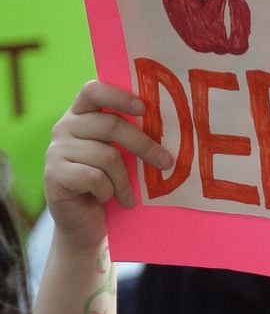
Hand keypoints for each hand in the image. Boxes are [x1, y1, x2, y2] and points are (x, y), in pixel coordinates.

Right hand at [45, 79, 173, 250]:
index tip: (144, 108)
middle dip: (144, 145)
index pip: (93, 91)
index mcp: (80, 114)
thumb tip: (172, 130)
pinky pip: (94, 177)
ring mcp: (56, 150)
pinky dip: (108, 191)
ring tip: (129, 197)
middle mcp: (64, 127)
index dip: (119, 96)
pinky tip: (106, 198)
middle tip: (166, 162)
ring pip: (106, 156)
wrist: (83, 222)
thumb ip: (130, 138)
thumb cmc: (108, 184)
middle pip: (110, 125)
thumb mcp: (120, 157)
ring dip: (124, 181)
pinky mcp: (54, 174)